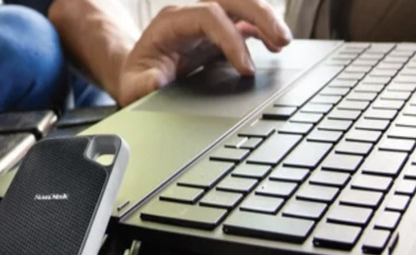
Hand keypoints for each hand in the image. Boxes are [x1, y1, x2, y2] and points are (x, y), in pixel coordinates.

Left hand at [116, 0, 292, 105]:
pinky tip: (275, 46)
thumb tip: (156, 82)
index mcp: (171, 22)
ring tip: (283, 43)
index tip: (246, 68)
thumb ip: (142, 85)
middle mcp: (191, 15)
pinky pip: (243, 22)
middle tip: (281, 41)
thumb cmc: (136, 78)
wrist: (138, 74)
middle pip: (231, 0)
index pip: (208, 16)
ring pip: (242, 6)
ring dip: (266, 20)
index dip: (231, 38)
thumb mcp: (132, 86)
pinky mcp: (217, 33)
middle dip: (260, 15)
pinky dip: (261, 30)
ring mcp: (206, 22)